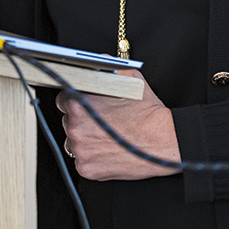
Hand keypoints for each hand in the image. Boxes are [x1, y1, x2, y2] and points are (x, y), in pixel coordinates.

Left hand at [56, 71, 180, 180]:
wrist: (165, 141)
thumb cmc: (148, 113)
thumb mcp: (129, 79)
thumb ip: (108, 67)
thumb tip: (99, 61)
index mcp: (80, 103)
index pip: (63, 99)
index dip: (76, 101)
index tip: (86, 106)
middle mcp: (76, 127)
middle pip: (68, 121)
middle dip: (82, 121)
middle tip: (101, 122)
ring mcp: (80, 149)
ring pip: (74, 142)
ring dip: (85, 139)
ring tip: (107, 137)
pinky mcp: (87, 168)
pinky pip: (82, 161)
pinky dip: (92, 158)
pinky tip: (108, 150)